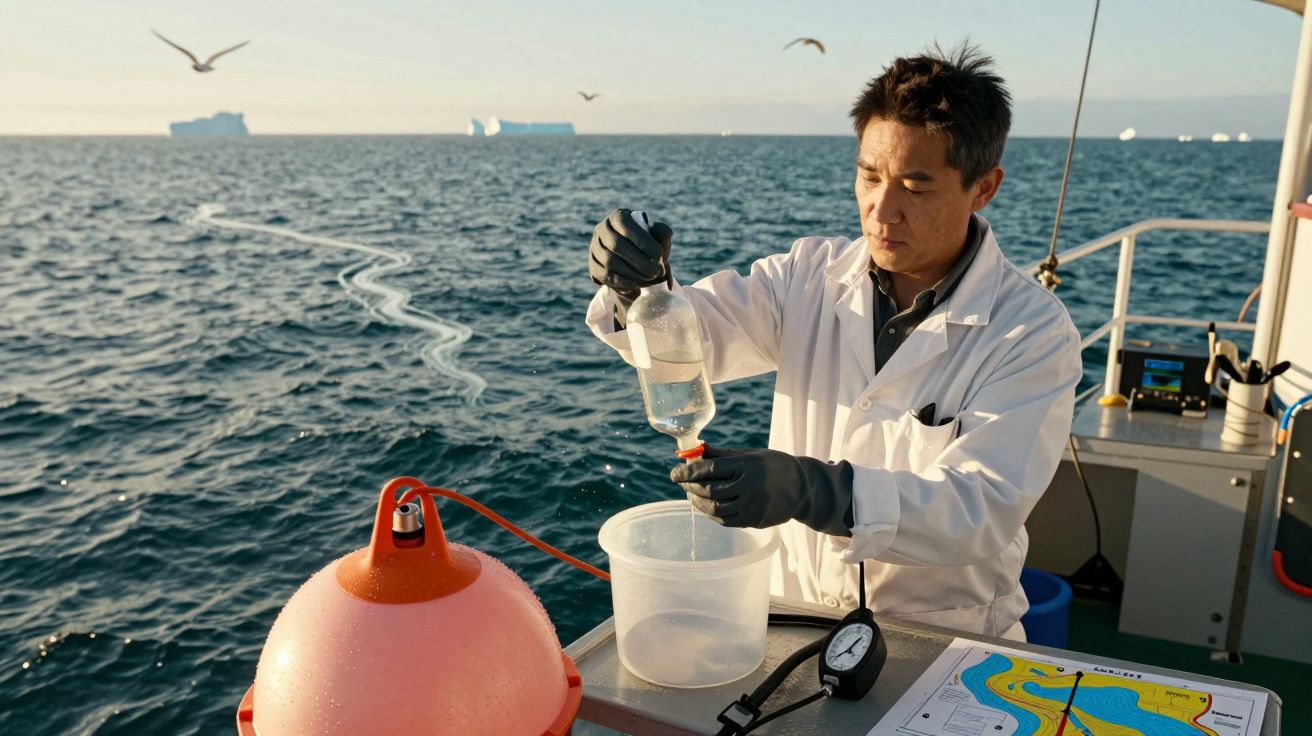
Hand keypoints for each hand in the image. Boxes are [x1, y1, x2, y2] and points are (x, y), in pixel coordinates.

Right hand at [588, 208, 673, 324]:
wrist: (635, 266)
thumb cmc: (648, 247)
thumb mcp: (657, 238)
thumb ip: (662, 233)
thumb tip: (664, 233)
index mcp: (617, 217)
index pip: (624, 224)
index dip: (641, 240)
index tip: (658, 254)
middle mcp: (602, 230)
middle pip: (616, 245)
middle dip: (639, 260)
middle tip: (655, 271)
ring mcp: (595, 249)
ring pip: (610, 261)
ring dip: (632, 272)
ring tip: (649, 278)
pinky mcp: (593, 267)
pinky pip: (606, 275)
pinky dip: (623, 281)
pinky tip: (638, 284)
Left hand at [669, 446, 853, 535]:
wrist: (803, 488)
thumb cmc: (772, 465)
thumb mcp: (750, 454)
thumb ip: (721, 454)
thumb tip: (693, 448)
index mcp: (748, 465)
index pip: (710, 469)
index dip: (688, 472)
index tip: (674, 473)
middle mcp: (750, 485)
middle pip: (710, 489)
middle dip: (690, 486)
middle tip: (681, 482)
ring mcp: (753, 505)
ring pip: (715, 508)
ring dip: (697, 502)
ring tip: (691, 495)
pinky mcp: (754, 520)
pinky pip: (725, 520)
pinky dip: (710, 514)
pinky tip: (705, 506)